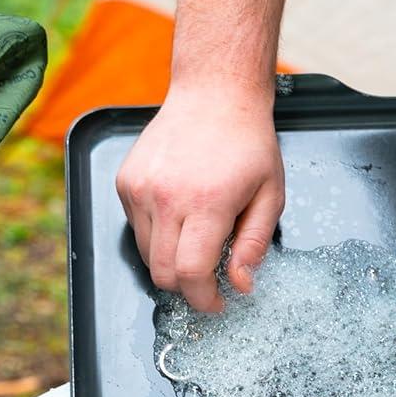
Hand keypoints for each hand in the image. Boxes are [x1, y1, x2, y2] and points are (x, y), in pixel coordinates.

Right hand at [116, 79, 284, 311]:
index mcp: (207, 202)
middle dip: (187, 287)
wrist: (214, 93)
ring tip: (197, 237)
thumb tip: (241, 284)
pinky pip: (136, 228)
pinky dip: (156, 233)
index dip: (204, 299)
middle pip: (162, 273)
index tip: (217, 303)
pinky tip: (179, 212)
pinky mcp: (125, 181)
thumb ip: (255, 244)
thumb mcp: (271, 195)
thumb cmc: (247, 141)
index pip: (191, 274)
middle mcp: (166, 197)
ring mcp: (139, 188)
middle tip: (209, 279)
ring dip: (170, 260)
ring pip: (145, 254)